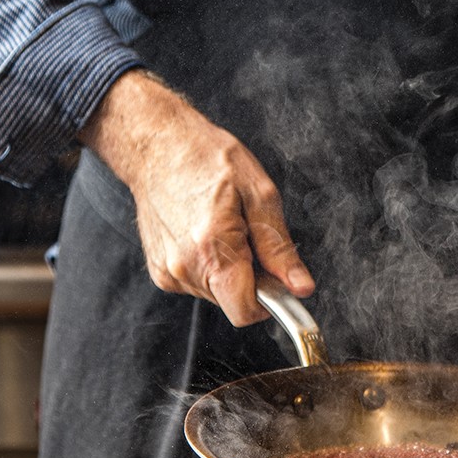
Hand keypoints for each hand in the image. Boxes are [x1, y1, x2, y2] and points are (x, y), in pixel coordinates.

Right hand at [79, 70, 313, 324]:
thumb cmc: (207, 159)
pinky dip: (210, 266)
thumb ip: (279, 248)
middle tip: (248, 235)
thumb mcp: (259, 194)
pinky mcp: (160, 271)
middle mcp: (185, 267)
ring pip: (218, 294)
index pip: (246, 311)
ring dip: (230, 271)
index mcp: (213, 248)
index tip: (277, 277)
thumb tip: (301, 287)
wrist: (156, 146)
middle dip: (251, 278)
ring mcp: (169, 272)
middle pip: (234, 302)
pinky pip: (199, 284)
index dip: (270, 300)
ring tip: (224, 228)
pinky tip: (205, 233)